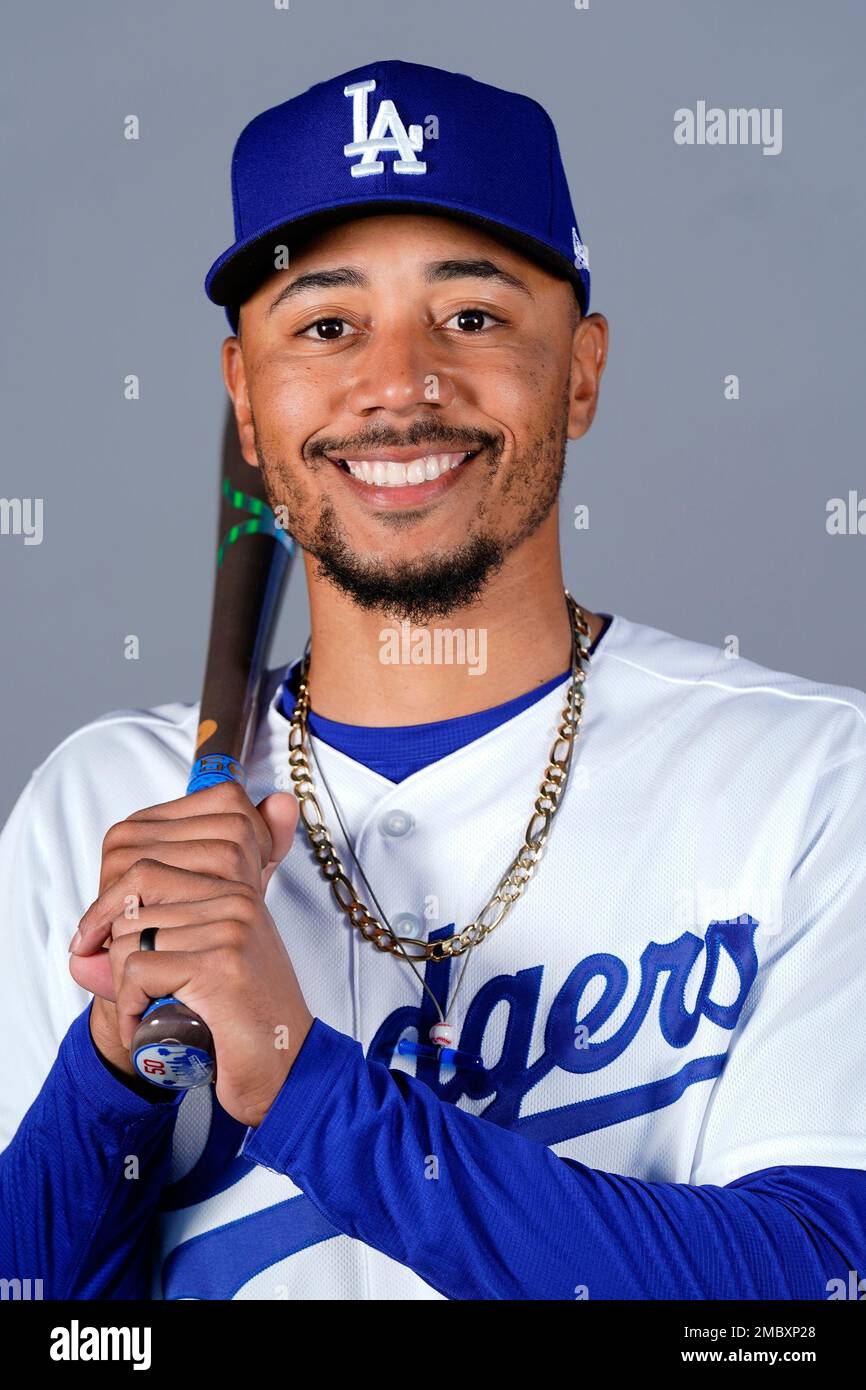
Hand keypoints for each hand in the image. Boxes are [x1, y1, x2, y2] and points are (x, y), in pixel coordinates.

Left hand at [68, 781, 312, 1127]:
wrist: (284, 1070)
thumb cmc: (243, 1017)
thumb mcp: (211, 955)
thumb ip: (169, 927)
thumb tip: (92, 941)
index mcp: (236, 885)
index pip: (145, 862)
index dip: (109, 904)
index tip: (95, 937)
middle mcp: (237, 898)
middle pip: (132, 900)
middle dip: (117, 947)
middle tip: (131, 984)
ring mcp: (231, 928)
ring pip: (130, 937)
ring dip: (126, 983)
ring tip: (152, 1006)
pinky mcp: (220, 965)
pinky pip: (138, 970)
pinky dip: (130, 1005)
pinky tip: (149, 1023)